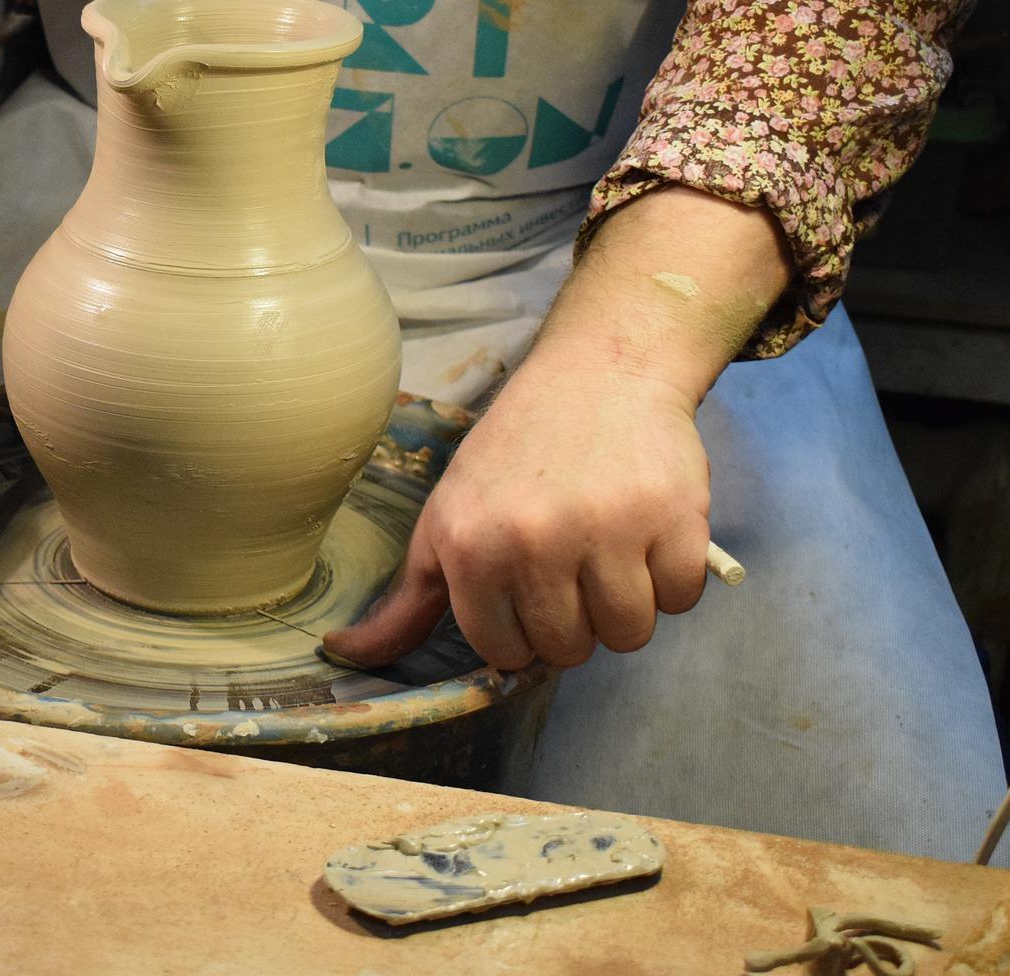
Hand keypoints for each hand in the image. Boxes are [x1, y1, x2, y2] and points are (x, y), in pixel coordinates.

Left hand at [324, 186, 791, 670]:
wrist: (596, 372)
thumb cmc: (512, 454)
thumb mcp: (445, 518)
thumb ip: (407, 599)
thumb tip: (343, 652)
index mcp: (470, 547)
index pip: (504, 652)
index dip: (520, 631)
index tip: (525, 590)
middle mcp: (534, 541)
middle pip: (569, 649)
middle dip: (574, 620)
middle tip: (571, 562)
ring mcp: (608, 530)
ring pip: (629, 634)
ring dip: (626, 604)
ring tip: (609, 549)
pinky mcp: (676, 518)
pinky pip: (682, 599)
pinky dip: (673, 577)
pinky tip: (647, 532)